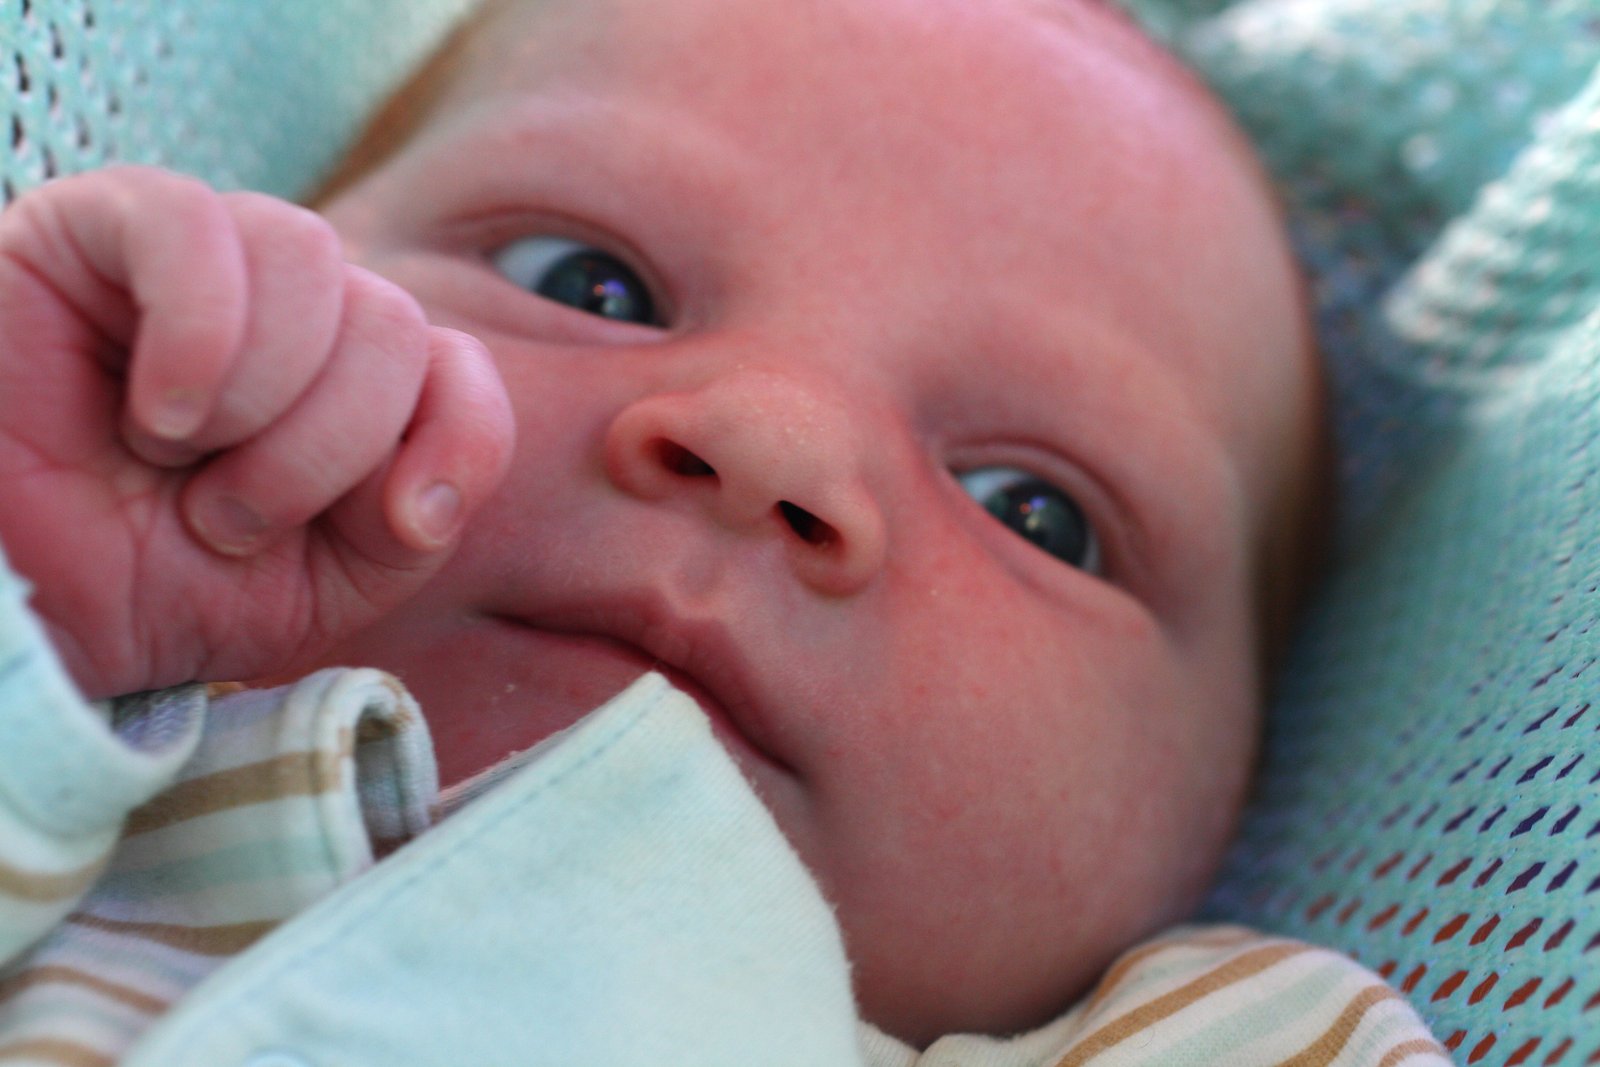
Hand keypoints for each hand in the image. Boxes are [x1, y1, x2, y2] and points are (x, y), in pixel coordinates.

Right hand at [0, 166, 513, 698]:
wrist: (19, 611)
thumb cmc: (159, 588)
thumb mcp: (319, 588)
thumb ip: (405, 527)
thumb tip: (424, 495)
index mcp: (355, 378)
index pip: (462, 362)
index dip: (463, 438)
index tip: (403, 526)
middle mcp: (292, 307)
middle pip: (393, 319)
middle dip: (327, 446)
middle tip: (225, 519)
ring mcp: (200, 258)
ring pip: (312, 256)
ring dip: (260, 397)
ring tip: (173, 462)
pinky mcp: (91, 227)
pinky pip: (191, 221)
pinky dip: (198, 330)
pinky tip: (154, 412)